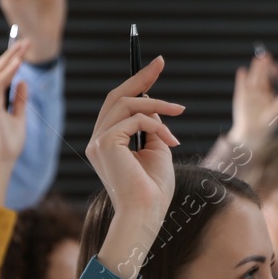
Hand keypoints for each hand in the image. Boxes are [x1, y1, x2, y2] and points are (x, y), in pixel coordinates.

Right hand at [0, 39, 31, 204]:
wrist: (2, 159)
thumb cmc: (9, 143)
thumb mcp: (19, 117)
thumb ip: (20, 99)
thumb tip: (23, 82)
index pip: (2, 74)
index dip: (12, 59)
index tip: (24, 48)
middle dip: (11, 53)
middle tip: (25, 41)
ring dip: (11, 58)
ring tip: (23, 46)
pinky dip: (9, 71)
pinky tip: (18, 62)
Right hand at [86, 56, 183, 277]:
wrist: (145, 215)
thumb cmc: (153, 192)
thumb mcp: (157, 152)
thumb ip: (153, 129)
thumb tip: (156, 108)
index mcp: (107, 143)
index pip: (118, 105)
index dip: (136, 83)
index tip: (154, 67)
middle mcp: (98, 140)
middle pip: (117, 96)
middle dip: (140, 77)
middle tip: (161, 63)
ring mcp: (98, 141)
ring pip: (127, 104)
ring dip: (158, 105)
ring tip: (179, 113)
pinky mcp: (105, 143)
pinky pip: (135, 119)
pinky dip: (157, 126)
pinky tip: (170, 141)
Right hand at [226, 49, 277, 152]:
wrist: (251, 134)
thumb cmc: (266, 125)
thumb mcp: (276, 112)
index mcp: (269, 93)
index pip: (272, 77)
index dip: (274, 71)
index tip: (276, 66)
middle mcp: (260, 90)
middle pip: (262, 74)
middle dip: (264, 65)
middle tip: (267, 56)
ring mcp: (250, 92)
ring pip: (252, 77)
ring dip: (254, 68)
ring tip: (257, 59)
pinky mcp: (240, 96)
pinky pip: (241, 84)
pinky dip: (241, 78)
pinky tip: (242, 71)